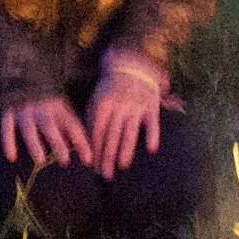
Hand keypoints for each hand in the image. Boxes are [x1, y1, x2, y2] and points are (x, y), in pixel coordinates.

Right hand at [0, 93, 93, 170]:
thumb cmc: (45, 100)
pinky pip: (7, 128)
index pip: (72, 125)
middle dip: (58, 144)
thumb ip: (68, 127)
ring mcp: (24, 111)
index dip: (81, 142)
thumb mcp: (60, 108)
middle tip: (65, 162)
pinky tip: (11, 157)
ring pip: (29, 129)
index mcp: (58, 107)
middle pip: (51, 127)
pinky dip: (8, 142)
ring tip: (40, 160)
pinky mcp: (8, 113)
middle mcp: (41, 108)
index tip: (88, 161)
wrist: (20, 75)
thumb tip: (84, 151)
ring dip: (35, 144)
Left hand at [87, 58, 170, 178]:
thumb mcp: (97, 99)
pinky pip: (153, 123)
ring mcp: (136, 105)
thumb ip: (92, 120)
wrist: (133, 63)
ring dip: (126, 148)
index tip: (94, 168)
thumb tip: (85, 146)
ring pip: (130, 130)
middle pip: (112, 134)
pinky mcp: (152, 106)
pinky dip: (152, 135)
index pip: (98, 131)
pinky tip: (151, 149)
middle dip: (108, 156)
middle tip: (106, 175)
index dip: (96, 150)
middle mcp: (119, 106)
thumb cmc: (111, 88)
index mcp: (103, 104)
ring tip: (122, 165)